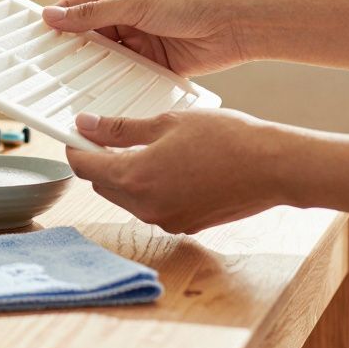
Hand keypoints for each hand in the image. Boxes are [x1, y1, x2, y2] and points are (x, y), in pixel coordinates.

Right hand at [42, 0, 250, 76]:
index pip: (79, 6)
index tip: (35, 37)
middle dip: (72, 48)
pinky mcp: (155, 65)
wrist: (236, 26)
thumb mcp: (136, 3)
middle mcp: (129, 16)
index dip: (57, 20)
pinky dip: (115, 81)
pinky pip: (127, 74)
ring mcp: (142, 41)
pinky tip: (101, 92)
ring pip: (106, 57)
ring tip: (69, 82)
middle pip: (90, 35)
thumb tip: (53, 14)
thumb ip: (93, 12)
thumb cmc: (192, 1)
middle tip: (47, 66)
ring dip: (93, 67)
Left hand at [65, 109, 294, 233]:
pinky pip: (151, 206)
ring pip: (126, 198)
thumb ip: (121, 128)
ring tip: (142, 147)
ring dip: (123, 176)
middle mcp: (144, 207)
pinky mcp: (184, 225)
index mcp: (134, 178)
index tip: (76, 132)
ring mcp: (165, 220)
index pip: (85, 166)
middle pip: (102, 184)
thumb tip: (87, 125)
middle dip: (99, 161)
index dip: (75, 147)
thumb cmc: (225, 139)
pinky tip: (168, 165)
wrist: (273, 167)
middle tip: (107, 135)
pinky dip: (149, 188)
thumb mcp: (167, 122)